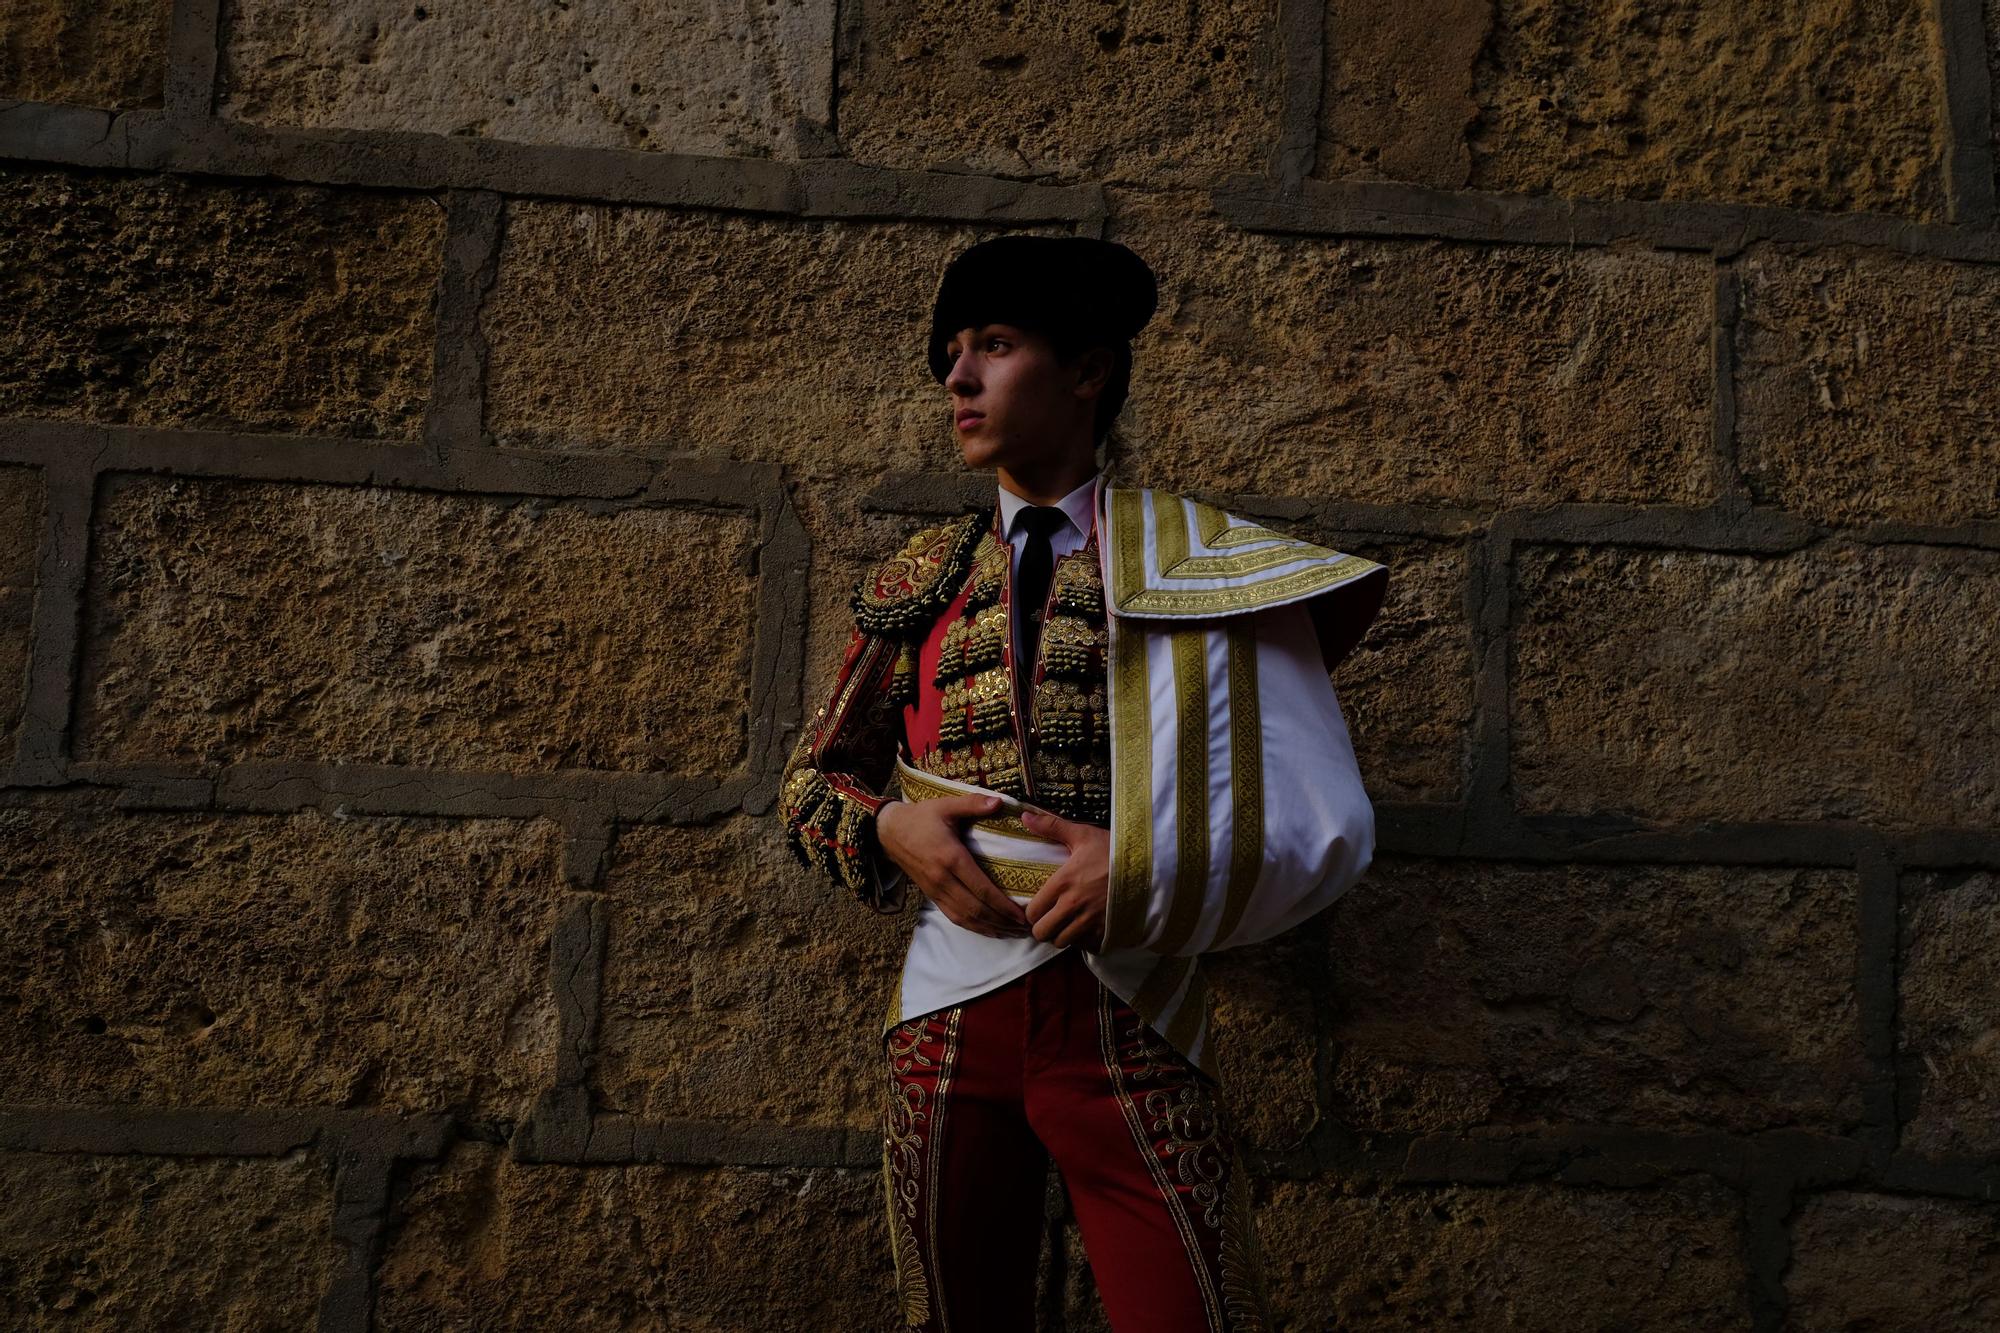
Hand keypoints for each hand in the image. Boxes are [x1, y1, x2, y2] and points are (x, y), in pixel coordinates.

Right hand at [877, 796, 1031, 938]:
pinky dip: (974, 927)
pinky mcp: (931, 896)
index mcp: (951, 858)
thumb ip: (973, 803)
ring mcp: (936, 890)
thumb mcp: (946, 805)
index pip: (981, 888)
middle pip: (976, 909)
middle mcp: (943, 879)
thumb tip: (1000, 801)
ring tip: (1013, 932)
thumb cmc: (921, 818)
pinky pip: (954, 917)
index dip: (1003, 905)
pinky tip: (989, 930)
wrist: (888, 832)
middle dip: (1002, 922)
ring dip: (990, 929)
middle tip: (1026, 927)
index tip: (1023, 914)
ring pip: (965, 918)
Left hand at [1020, 807, 1109, 950]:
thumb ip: (1051, 826)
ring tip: (1067, 924)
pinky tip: (1086, 929)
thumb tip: (1024, 816)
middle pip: (1042, 933)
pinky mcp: (1108, 932)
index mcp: (1063, 883)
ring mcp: (1091, 922)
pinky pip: (1086, 946)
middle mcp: (1073, 906)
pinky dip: (1083, 941)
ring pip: (1062, 942)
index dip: (1032, 911)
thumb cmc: (1115, 849)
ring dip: (1062, 935)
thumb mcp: (1083, 834)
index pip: (1032, 912)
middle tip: (1050, 918)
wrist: (1152, 865)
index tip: (1039, 906)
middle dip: (1043, 927)